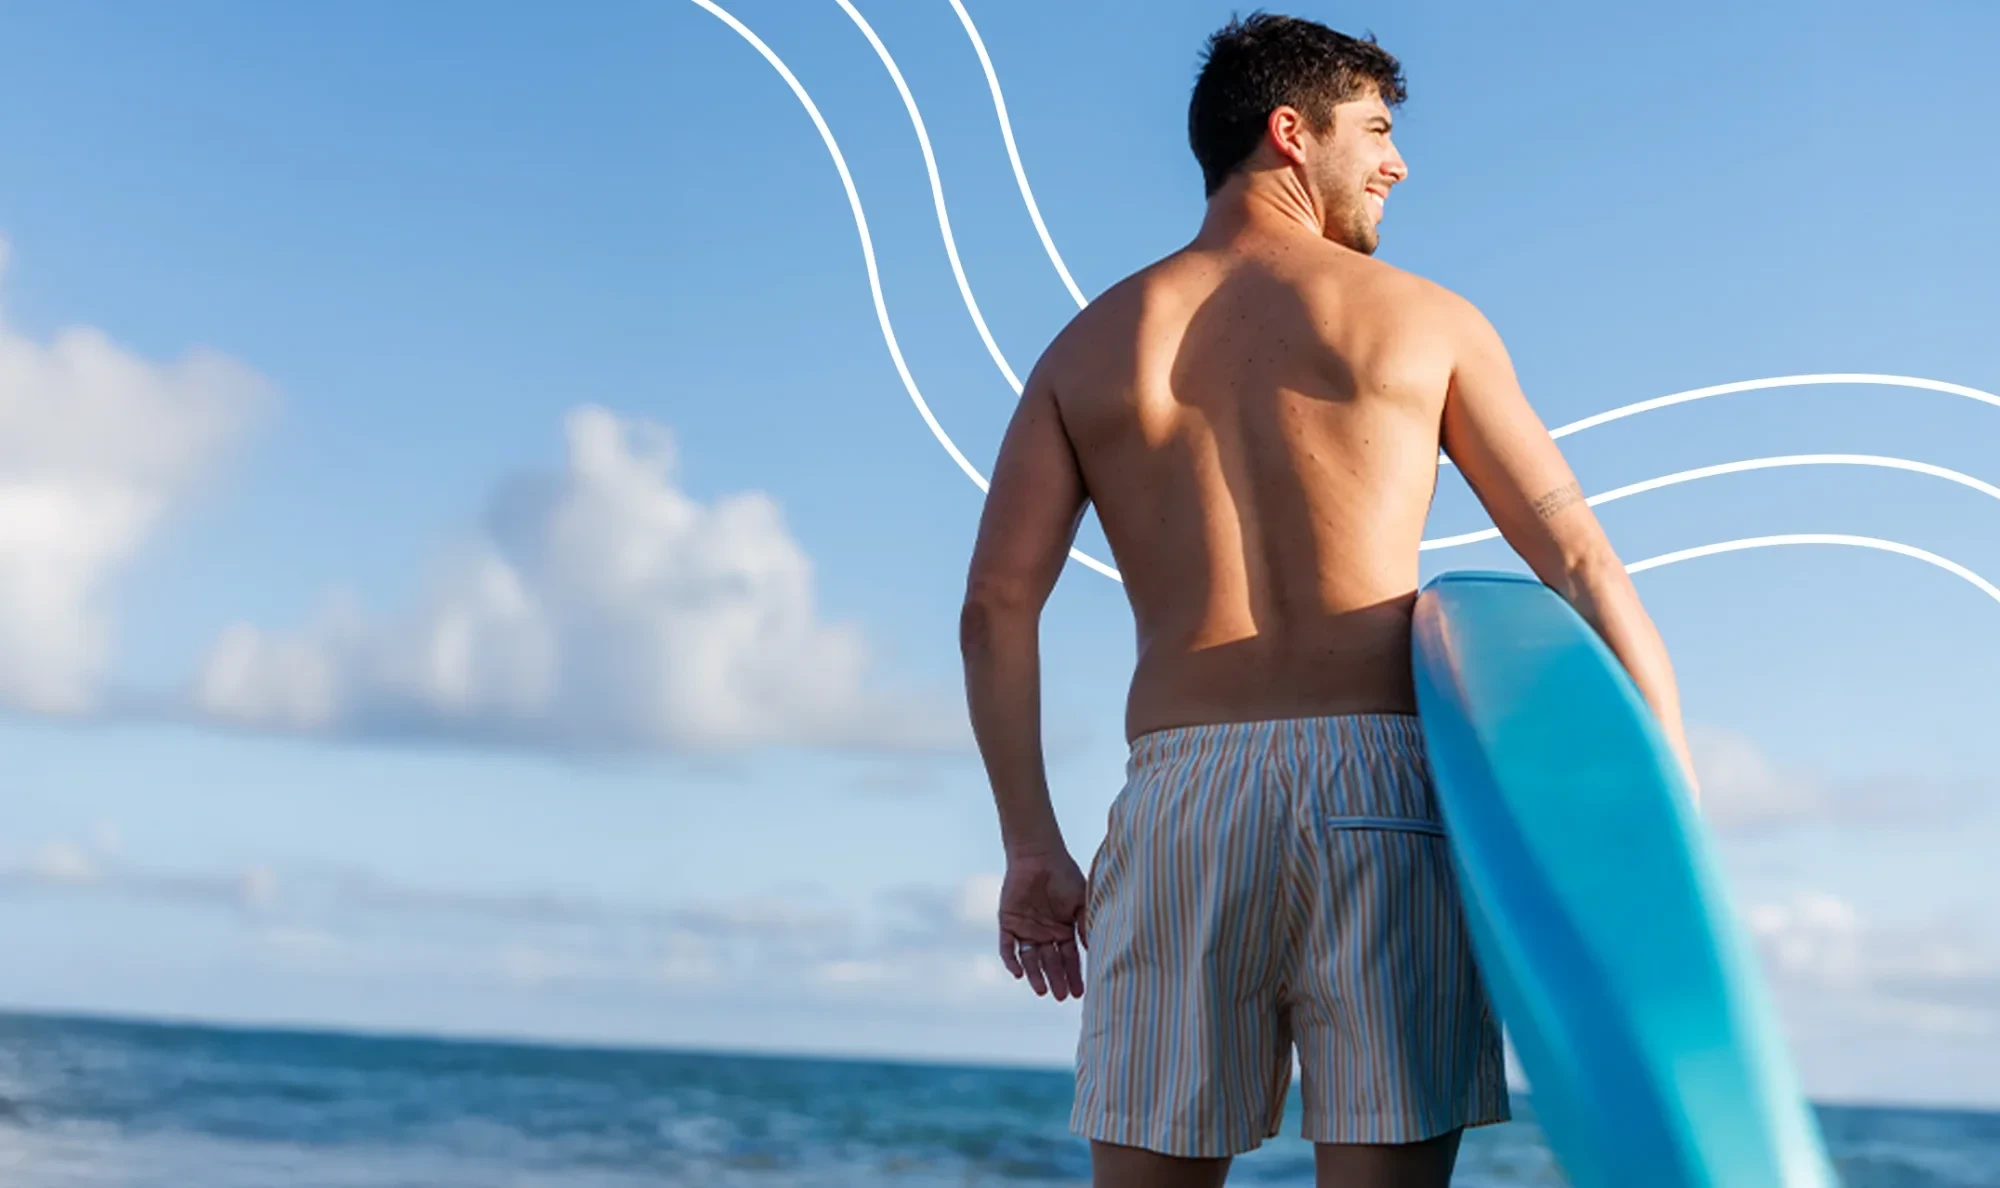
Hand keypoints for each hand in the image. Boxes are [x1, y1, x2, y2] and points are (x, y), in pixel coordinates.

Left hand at [997, 849, 1087, 1000]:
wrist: (1039, 855)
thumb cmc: (1064, 875)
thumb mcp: (1081, 902)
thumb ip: (1085, 925)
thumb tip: (1093, 950)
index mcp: (1063, 930)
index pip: (1069, 958)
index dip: (1074, 975)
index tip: (1078, 993)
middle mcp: (1044, 934)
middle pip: (1050, 962)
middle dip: (1056, 979)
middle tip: (1060, 996)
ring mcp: (1026, 930)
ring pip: (1030, 959)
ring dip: (1035, 975)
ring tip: (1042, 990)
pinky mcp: (1008, 923)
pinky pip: (1008, 946)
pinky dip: (1011, 960)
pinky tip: (1018, 973)